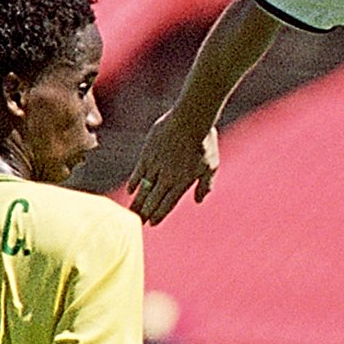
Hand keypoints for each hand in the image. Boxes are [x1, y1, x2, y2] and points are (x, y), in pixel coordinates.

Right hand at [130, 110, 218, 224]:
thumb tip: (198, 201)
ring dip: (138, 202)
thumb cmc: (205, 142)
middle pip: (153, 200)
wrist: (190, 119)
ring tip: (131, 212)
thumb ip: (205, 185)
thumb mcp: (211, 166)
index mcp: (182, 182)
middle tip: (138, 223)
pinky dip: (134, 182)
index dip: (159, 215)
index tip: (152, 224)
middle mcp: (167, 177)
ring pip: (144, 189)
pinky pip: (138, 172)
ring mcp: (156, 166)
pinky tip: (131, 191)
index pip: (167, 204)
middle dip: (145, 213)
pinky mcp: (148, 154)